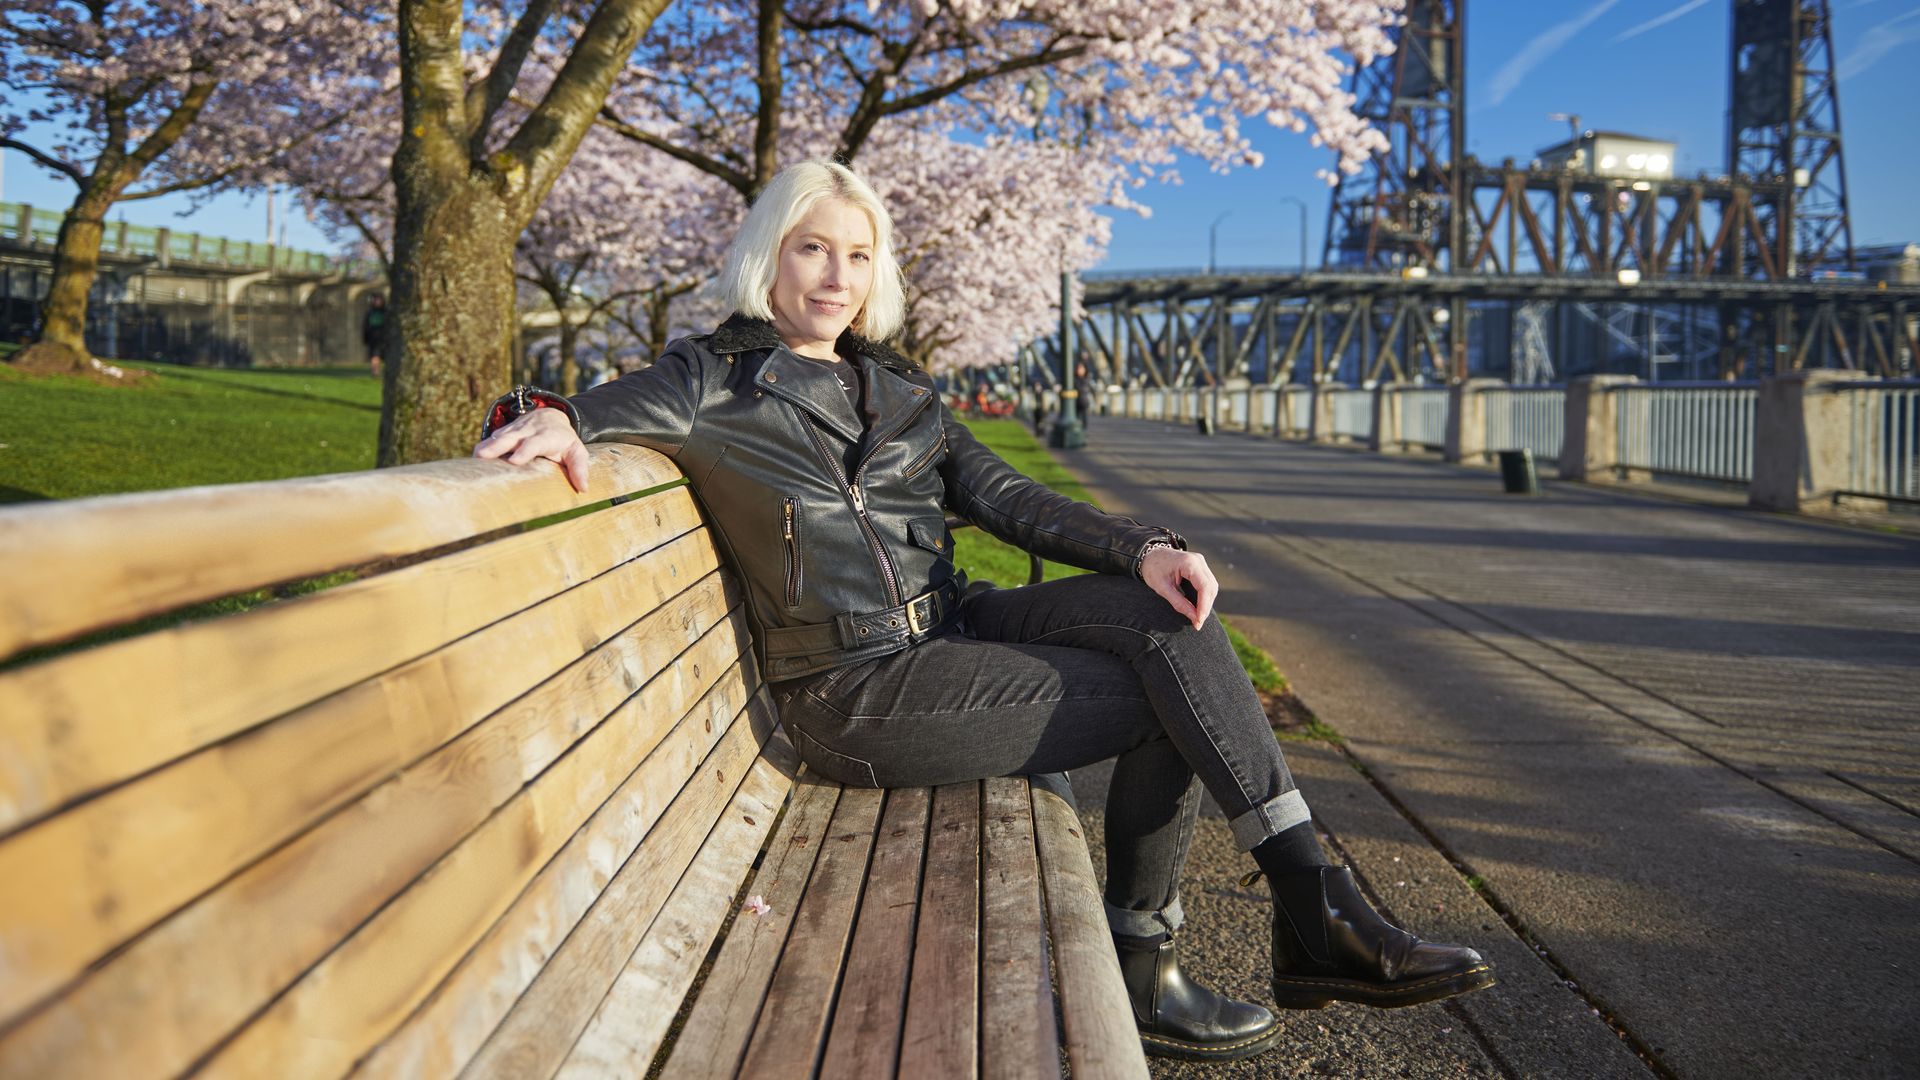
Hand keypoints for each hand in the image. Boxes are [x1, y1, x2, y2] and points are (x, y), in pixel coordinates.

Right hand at [473, 407, 589, 492]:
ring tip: (475, 457)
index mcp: (547, 436)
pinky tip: (474, 456)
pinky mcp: (507, 430)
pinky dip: (484, 445)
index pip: (535, 443)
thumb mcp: (577, 452)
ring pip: (500, 435)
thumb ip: (579, 468)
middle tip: (483, 457)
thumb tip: (583, 489)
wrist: (553, 416)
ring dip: (487, 445)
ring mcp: (516, 429)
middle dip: (498, 446)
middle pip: (512, 437)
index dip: (525, 450)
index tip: (514, 461)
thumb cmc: (565, 441)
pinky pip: (494, 437)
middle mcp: (529, 430)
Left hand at [1140, 546, 1215, 629]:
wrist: (1148, 555)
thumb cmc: (1152, 569)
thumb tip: (1194, 618)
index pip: (1204, 587)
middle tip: (1198, 623)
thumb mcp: (1162, 588)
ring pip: (1211, 586)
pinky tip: (1198, 607)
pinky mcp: (1200, 566)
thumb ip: (1179, 603)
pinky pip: (1207, 583)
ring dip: (1207, 603)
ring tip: (1197, 618)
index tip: (1199, 621)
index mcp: (1189, 563)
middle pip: (1211, 587)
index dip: (1204, 606)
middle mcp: (1198, 560)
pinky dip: (1204, 596)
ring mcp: (1200, 562)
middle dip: (1206, 607)